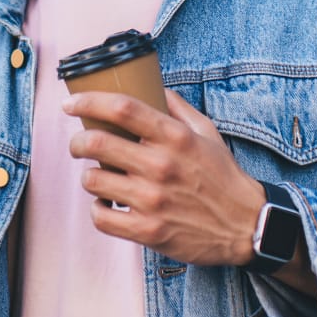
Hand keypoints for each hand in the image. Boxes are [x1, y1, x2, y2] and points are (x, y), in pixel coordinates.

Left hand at [63, 88, 266, 267]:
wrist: (245, 226)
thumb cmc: (223, 176)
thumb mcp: (207, 132)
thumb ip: (178, 107)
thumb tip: (153, 86)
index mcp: (175, 137)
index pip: (122, 108)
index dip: (88, 102)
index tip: (70, 104)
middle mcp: (161, 166)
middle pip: (97, 143)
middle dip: (78, 141)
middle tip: (79, 143)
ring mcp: (152, 201)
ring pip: (93, 180)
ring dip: (88, 176)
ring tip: (98, 176)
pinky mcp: (148, 231)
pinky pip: (101, 217)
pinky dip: (97, 209)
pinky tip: (106, 203)